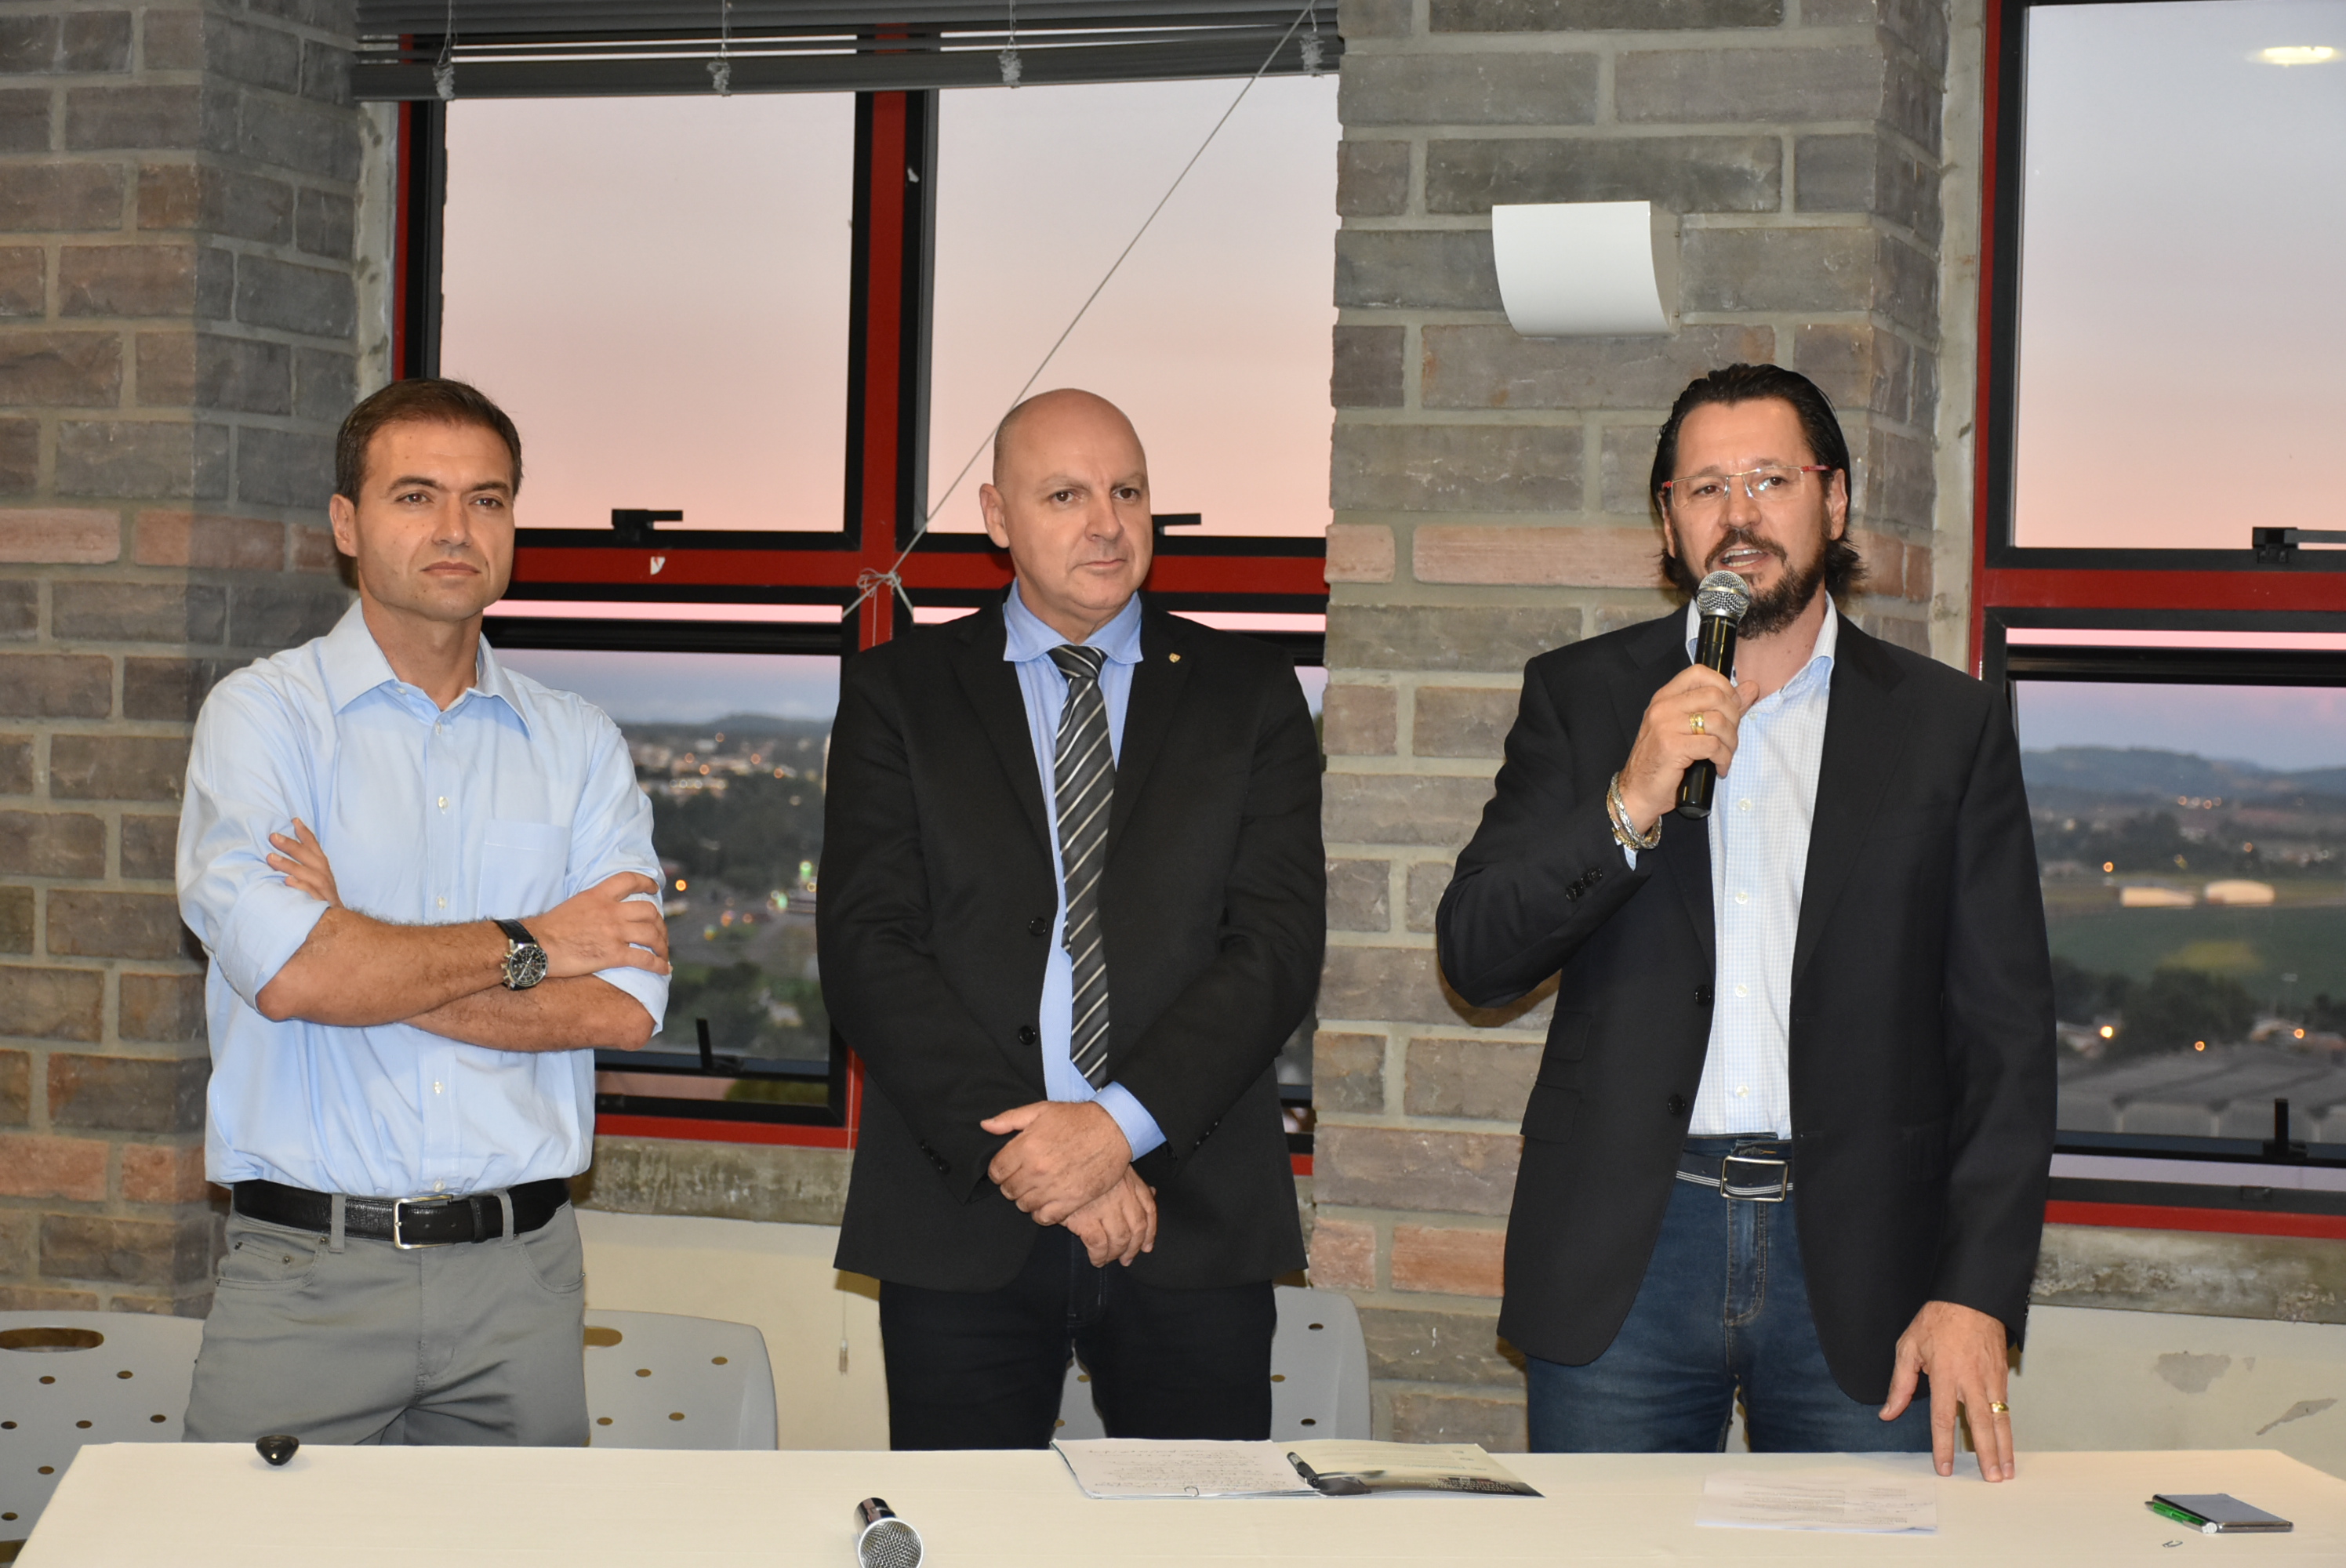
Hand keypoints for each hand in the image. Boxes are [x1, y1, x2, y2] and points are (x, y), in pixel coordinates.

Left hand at [267, 819, 341, 907]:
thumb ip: (300, 866)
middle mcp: (324, 875)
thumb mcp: (312, 879)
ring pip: (308, 873)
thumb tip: (275, 854)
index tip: (294, 820)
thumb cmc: (318, 898)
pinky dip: (300, 886)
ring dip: (290, 864)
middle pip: (309, 857)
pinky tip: (287, 881)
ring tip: (271, 858)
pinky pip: (310, 894)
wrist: (336, 923)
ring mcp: (324, 889)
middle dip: (291, 846)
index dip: (305, 833)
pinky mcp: (321, 903)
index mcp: (321, 867)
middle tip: (273, 837)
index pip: (314, 847)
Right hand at [530, 873, 670, 978]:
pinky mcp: (613, 955)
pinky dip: (658, 965)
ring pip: (652, 934)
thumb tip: (600, 913)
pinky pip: (645, 959)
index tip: (654, 889)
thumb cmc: (548, 929)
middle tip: (660, 933)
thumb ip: (593, 905)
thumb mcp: (574, 904)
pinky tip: (664, 969)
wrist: (535, 946)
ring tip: (663, 953)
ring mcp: (614, 933)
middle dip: (660, 923)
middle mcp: (611, 911)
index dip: (647, 883)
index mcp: (598, 895)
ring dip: (662, 945)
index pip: (629, 880)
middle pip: (649, 911)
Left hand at [981, 1100, 1131, 1225]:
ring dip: (1026, 1199)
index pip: (996, 1171)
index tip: (1008, 1168)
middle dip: (1011, 1185)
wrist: (1113, 1130)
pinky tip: (1047, 1201)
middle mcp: (1036, 1170)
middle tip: (1023, 1178)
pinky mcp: (1071, 1201)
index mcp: (1026, 1147)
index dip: (999, 1171)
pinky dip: (1041, 1213)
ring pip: (1023, 1205)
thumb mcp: (1041, 1110)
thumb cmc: (1077, 1119)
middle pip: (1008, 1190)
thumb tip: (985, 1126)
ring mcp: (1054, 1187)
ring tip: (1036, 1189)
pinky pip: (1044, 1218)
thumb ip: (1009, 1119)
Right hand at [1063, 1167, 1157, 1265]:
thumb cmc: (1085, 1164)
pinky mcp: (1085, 1218)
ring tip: (1108, 1260)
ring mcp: (1105, 1208)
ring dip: (1115, 1254)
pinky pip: (1099, 1244)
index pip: (1149, 1210)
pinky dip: (1100, 1255)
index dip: (1150, 1232)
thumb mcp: (1115, 1166)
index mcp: (1131, 1182)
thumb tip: (1152, 1192)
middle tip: (1126, 1259)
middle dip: (1133, 1248)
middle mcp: (1122, 1196)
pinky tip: (1096, 1259)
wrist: (1060, 1161)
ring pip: (1120, 1239)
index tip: (1146, 1246)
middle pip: (1136, 1229)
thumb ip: (1134, 1182)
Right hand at [1617, 663, 1757, 830]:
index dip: (1723, 686)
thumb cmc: (1662, 761)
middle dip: (1733, 718)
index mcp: (1665, 697)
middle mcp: (1663, 707)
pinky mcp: (1672, 747)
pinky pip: (1712, 745)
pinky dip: (1723, 758)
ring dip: (1731, 741)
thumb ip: (1719, 707)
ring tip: (1726, 754)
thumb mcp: (1687, 729)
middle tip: (1730, 737)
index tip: (1730, 707)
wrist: (1637, 792)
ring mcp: (1666, 726)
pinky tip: (1719, 767)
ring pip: (1717, 721)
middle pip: (1714, 695)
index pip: (1699, 673)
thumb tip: (1751, 688)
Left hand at [1881, 1299, 2014, 1480]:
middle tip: (1991, 1478)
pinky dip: (2008, 1427)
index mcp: (1944, 1375)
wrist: (1971, 1298)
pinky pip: (2006, 1406)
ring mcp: (1990, 1379)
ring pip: (1999, 1419)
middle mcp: (1970, 1381)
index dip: (1944, 1446)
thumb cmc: (1936, 1321)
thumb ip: (1900, 1384)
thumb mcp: (1908, 1347)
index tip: (1945, 1468)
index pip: (1943, 1419)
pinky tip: (2008, 1442)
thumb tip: (1888, 1412)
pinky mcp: (2001, 1375)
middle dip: (1986, 1454)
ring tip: (2007, 1470)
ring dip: (2004, 1446)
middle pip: (1980, 1425)